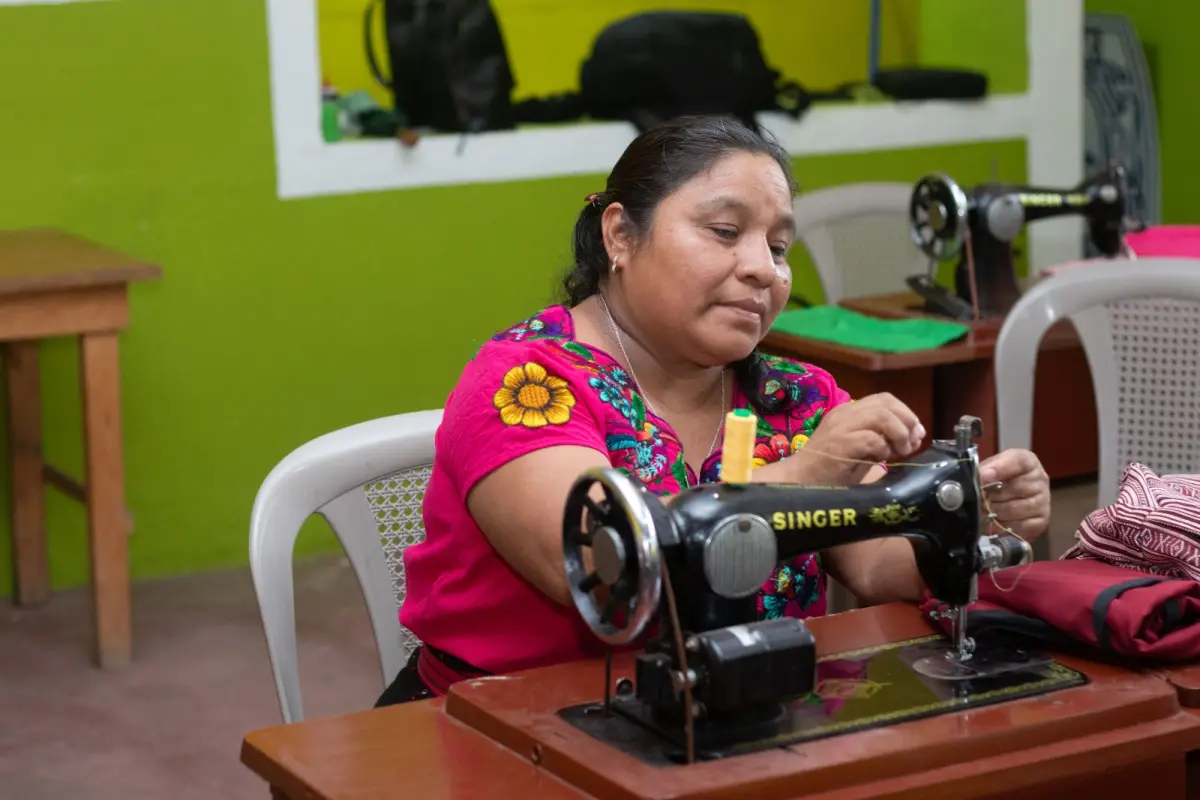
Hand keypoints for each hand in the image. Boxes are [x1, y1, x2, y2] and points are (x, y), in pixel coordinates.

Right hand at [788, 393, 924, 485]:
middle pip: (886, 403)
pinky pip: (871, 439)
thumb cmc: (828, 471)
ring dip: (898, 434)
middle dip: (907, 421)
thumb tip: (913, 438)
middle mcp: (844, 414)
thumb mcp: (860, 450)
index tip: (915, 434)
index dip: (906, 414)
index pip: (884, 400)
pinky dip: (884, 449)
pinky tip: (882, 461)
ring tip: (899, 452)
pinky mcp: (839, 443)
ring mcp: (840, 427)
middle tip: (911, 443)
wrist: (799, 481)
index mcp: (848, 412)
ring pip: (881, 416)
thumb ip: (882, 440)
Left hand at [979, 449, 1049, 540]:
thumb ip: (984, 469)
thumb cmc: (997, 479)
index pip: (1018, 461)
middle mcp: (1040, 480)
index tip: (983, 476)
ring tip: (982, 510)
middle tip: (976, 499)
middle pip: (1014, 488)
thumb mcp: (990, 467)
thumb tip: (978, 478)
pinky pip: (1018, 527)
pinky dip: (1002, 526)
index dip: (999, 468)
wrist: (1008, 496)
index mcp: (1028, 461)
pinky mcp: (1041, 521)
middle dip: (990, 495)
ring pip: (1013, 509)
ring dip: (993, 512)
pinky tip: (994, 522)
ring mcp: (1043, 501)